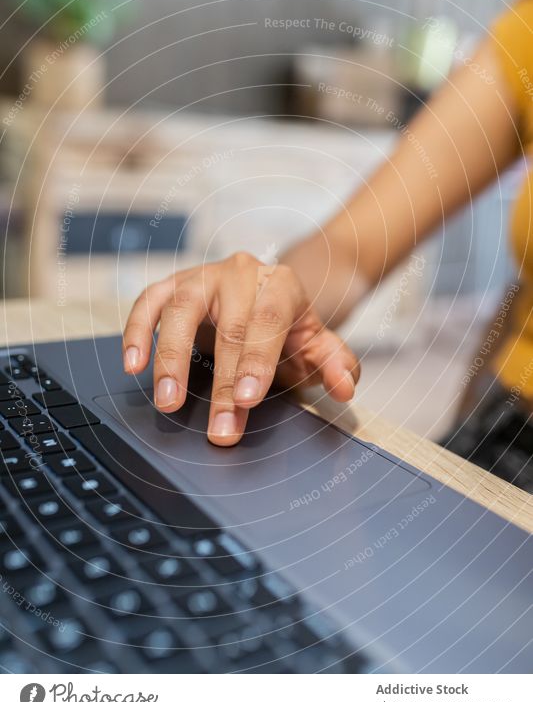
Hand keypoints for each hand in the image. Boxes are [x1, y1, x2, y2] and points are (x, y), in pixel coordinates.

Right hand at [122, 252, 359, 445]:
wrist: (265, 294)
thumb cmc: (288, 327)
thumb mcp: (318, 345)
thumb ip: (337, 364)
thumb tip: (345, 388)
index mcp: (280, 284)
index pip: (268, 321)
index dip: (257, 362)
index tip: (248, 400)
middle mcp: (240, 274)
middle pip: (227, 326)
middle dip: (223, 383)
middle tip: (219, 428)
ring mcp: (202, 276)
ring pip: (180, 309)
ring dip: (170, 358)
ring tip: (167, 400)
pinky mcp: (172, 285)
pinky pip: (148, 303)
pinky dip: (136, 332)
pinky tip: (133, 364)